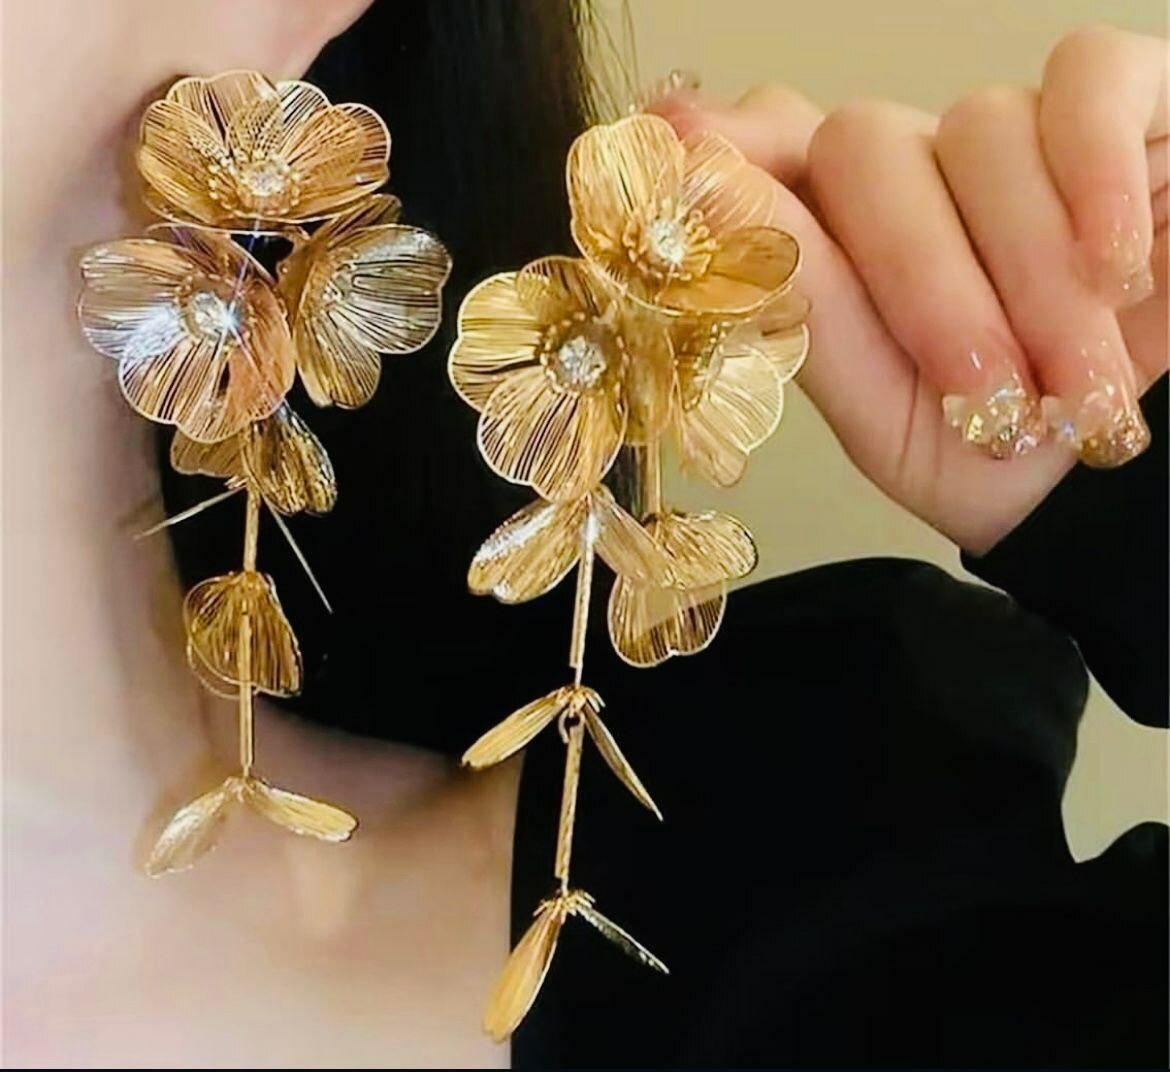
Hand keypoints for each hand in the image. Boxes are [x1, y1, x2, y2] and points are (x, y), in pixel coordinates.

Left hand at [654, 25, 1166, 552]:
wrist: (1122, 486)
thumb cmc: (995, 453)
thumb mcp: (884, 406)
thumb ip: (798, 298)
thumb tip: (697, 187)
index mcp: (842, 240)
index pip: (771, 152)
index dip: (732, 148)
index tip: (677, 151)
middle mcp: (919, 175)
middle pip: (863, 145)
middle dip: (920, 277)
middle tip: (985, 390)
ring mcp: (1017, 138)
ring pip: (979, 128)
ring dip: (1026, 271)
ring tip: (1077, 385)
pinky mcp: (1128, 109)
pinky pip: (1089, 79)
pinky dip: (1093, 168)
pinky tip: (1111, 267)